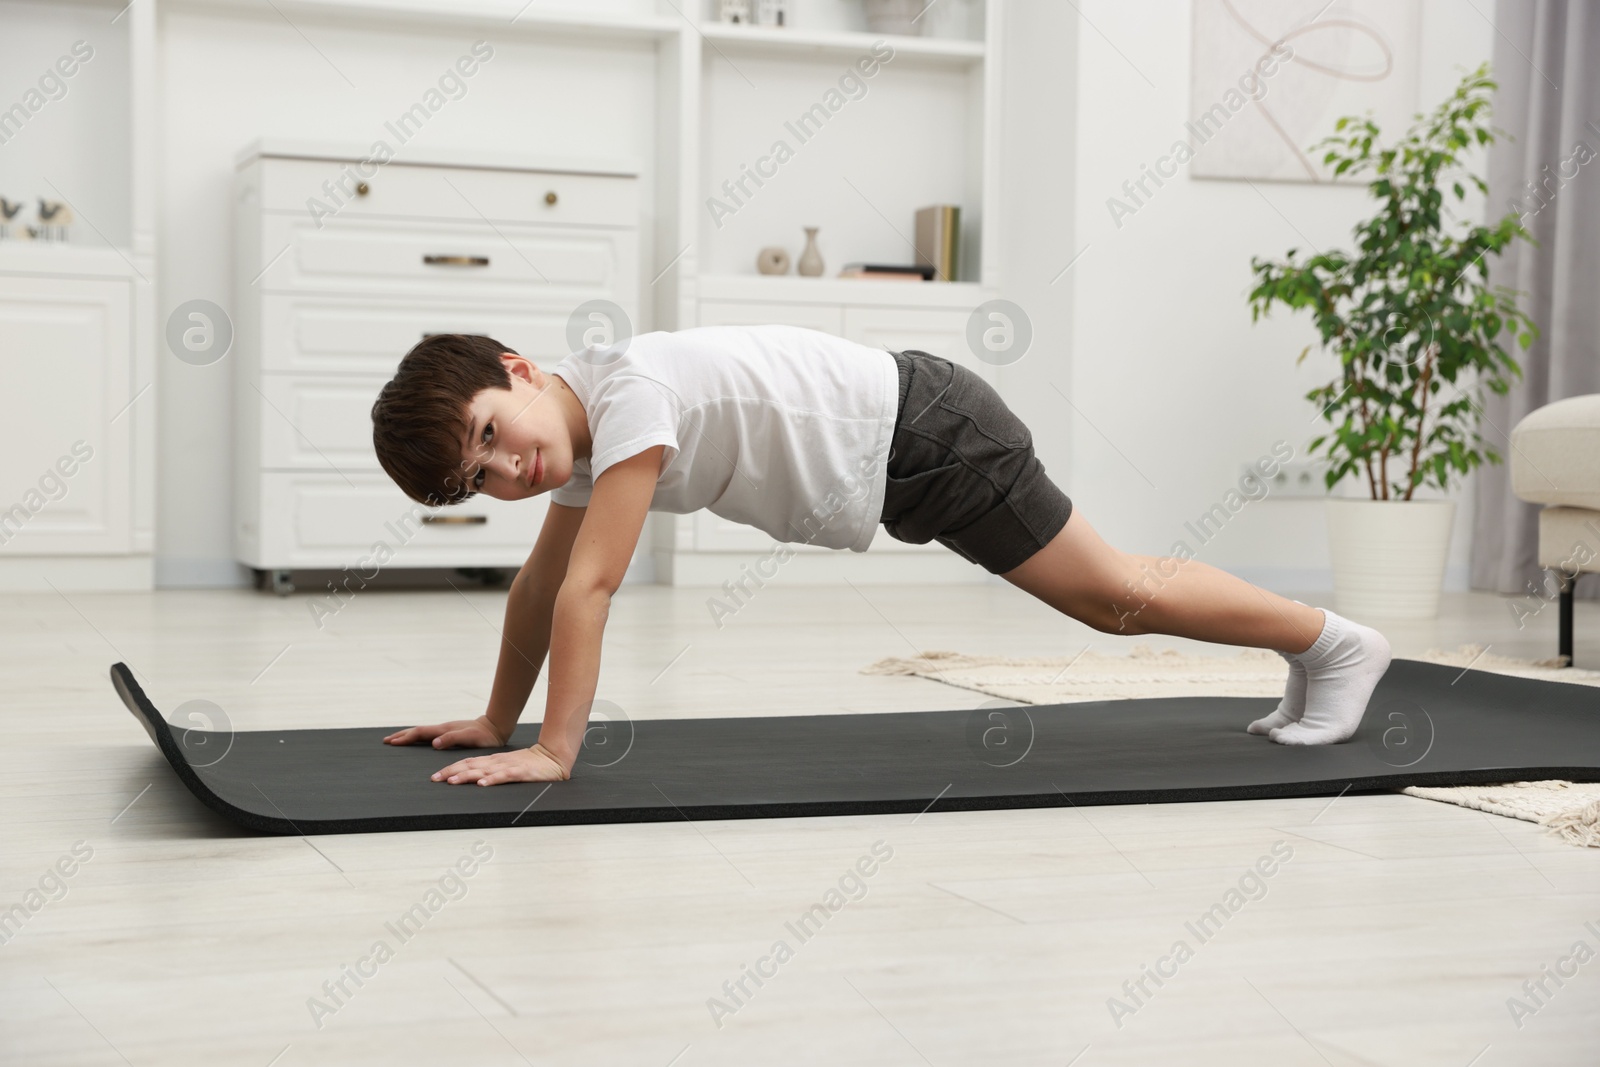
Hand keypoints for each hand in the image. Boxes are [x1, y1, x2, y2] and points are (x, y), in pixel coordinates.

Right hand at [383, 716, 505, 748]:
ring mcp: (446, 730)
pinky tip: (418, 741)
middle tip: (386, 740)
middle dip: (401, 735)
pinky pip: (429, 735)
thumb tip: (434, 743)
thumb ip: (452, 739)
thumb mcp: (469, 738)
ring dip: (408, 735)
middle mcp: (442, 728)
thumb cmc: (484, 736)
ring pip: (422, 732)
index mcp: (444, 730)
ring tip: (396, 740)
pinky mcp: (450, 733)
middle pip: (418, 731)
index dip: (405, 738)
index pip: (420, 733)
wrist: (495, 728)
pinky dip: (419, 737)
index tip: (391, 742)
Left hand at [432, 743, 570, 785]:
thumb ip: (491, 771)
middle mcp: (496, 762)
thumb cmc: (529, 765)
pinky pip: (504, 776)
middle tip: (435, 779)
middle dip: (451, 772)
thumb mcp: (506, 766)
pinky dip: (492, 779)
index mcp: (493, 761)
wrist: (552, 757)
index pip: (467, 763)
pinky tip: (482, 784)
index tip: (435, 776)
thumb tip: (473, 779)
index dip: (451, 769)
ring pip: (483, 770)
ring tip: (452, 781)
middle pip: (470, 766)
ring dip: (466, 776)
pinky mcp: (520, 772)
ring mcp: (508, 766)